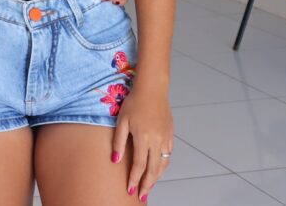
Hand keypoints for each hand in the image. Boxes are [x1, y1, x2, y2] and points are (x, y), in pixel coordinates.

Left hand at [112, 86, 173, 201]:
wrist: (152, 90)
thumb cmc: (133, 103)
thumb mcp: (121, 121)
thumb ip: (118, 141)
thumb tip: (115, 160)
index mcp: (143, 138)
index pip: (139, 165)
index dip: (134, 179)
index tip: (130, 190)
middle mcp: (157, 141)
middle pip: (153, 169)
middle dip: (147, 184)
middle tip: (142, 196)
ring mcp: (165, 138)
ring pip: (162, 164)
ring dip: (156, 177)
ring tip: (149, 187)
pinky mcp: (170, 135)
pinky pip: (168, 155)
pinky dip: (163, 166)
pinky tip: (157, 170)